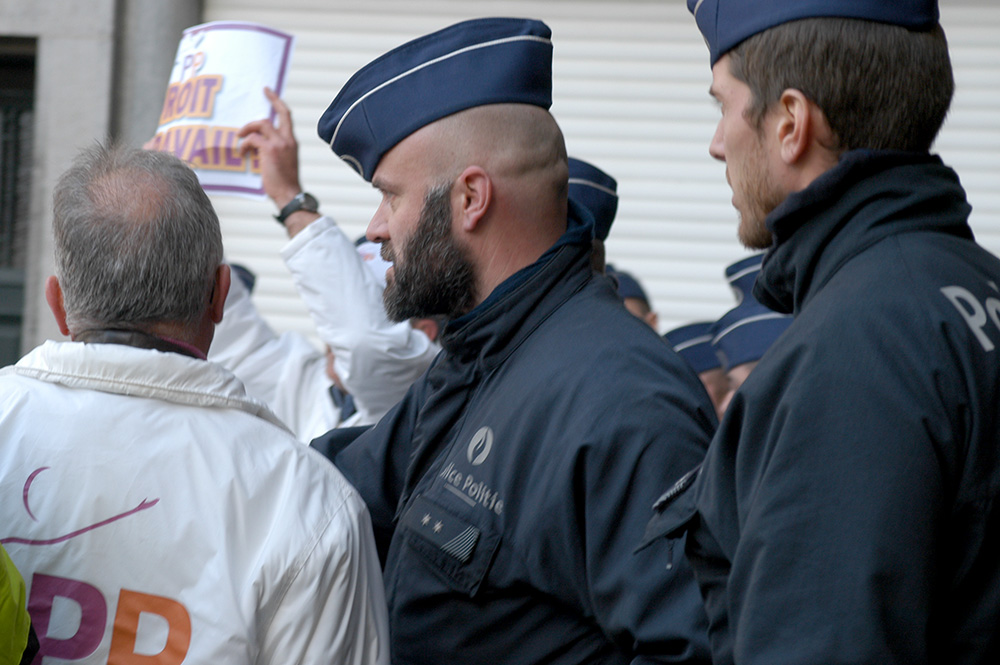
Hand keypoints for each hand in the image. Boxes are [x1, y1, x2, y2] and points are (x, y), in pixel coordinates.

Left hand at [237, 87, 303, 208]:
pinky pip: (252, 139)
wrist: (289, 194)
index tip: (269, 92)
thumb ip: (274, 149)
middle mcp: (288, 139)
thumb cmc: (284, 183)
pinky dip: (244, 145)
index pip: (287, 116)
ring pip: (261, 124)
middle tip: (260, 94)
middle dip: (269, 102)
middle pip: (278, 113)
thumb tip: (257, 144)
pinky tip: (242, 153)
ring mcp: (280, 144)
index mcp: (292, 141)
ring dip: (248, 129)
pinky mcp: (270, 150)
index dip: (277, 102)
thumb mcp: (283, 161)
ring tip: (240, 137)